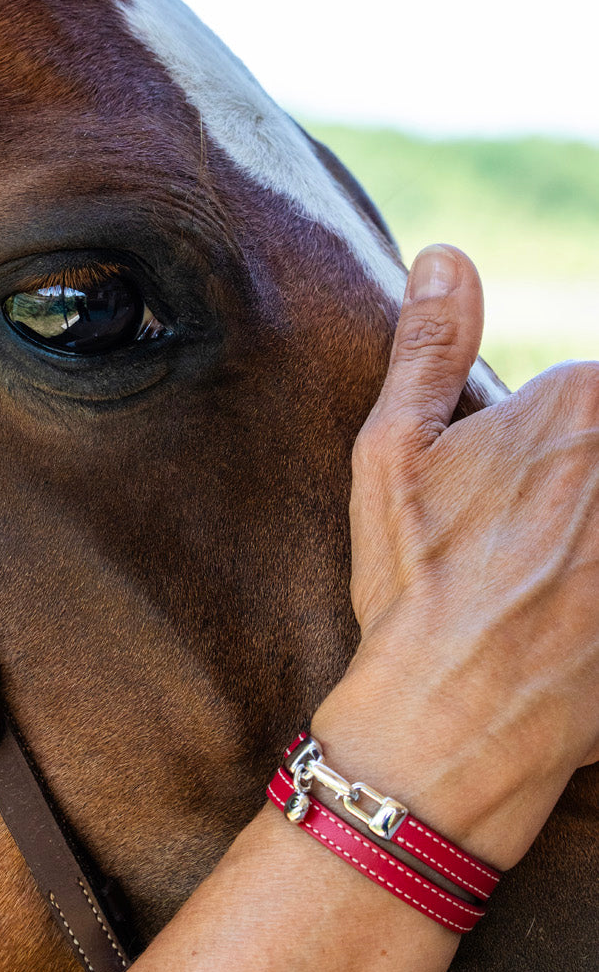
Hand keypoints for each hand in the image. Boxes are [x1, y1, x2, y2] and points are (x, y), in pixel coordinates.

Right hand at [314, 244, 598, 867]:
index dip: (555, 439)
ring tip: (550, 572)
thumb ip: (431, 343)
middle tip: (530, 547)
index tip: (521, 495)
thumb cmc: (416, 582)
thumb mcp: (393, 451)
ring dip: (586, 529)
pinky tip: (573, 598)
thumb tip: (448, 253)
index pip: (591, 388)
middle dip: (572, 490)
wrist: (456, 719)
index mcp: (575, 400)